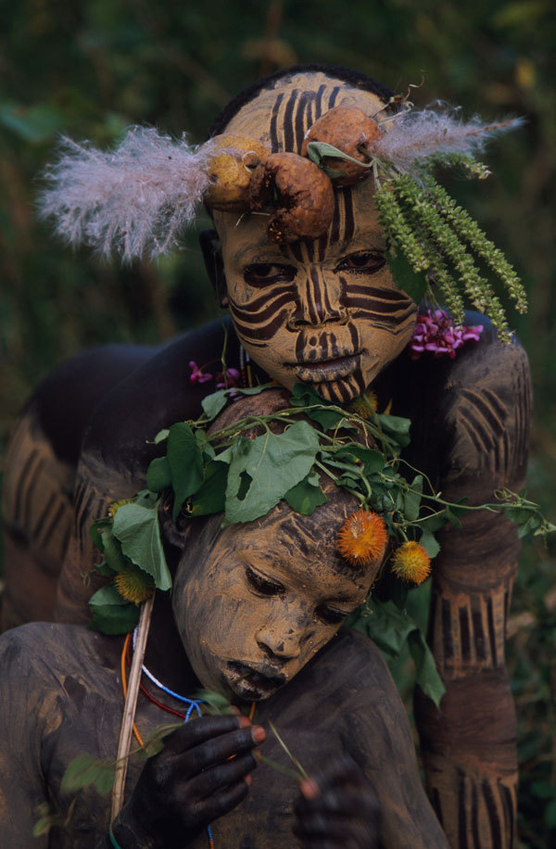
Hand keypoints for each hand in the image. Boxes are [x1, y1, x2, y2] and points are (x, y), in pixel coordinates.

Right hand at [113, 714, 264, 847]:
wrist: (142, 828)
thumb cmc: (162, 783)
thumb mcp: (168, 756)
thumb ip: (197, 736)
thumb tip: (233, 713)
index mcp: (163, 754)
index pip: (196, 730)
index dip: (222, 722)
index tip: (243, 719)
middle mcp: (170, 775)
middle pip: (210, 751)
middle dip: (239, 739)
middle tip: (260, 733)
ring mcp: (180, 799)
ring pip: (219, 776)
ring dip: (244, 763)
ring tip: (257, 755)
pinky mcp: (192, 820)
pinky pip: (223, 802)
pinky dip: (239, 789)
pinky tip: (248, 779)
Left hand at [292, 756, 380, 848]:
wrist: (358, 848)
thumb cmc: (342, 818)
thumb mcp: (338, 796)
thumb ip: (321, 786)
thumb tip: (303, 786)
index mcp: (365, 787)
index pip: (347, 767)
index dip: (322, 774)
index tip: (302, 787)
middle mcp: (371, 807)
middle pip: (331, 799)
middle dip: (305, 805)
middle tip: (296, 808)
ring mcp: (367, 832)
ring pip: (322, 824)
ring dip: (301, 825)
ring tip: (296, 826)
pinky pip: (324, 846)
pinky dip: (308, 843)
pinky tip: (305, 842)